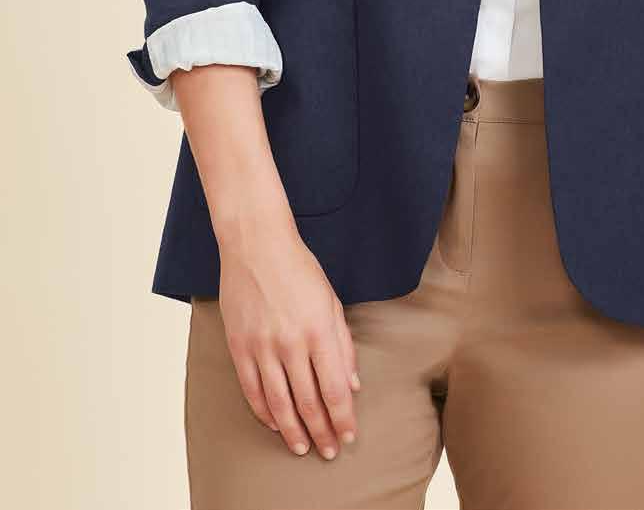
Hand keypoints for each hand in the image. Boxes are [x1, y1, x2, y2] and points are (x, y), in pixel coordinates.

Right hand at [217, 219, 361, 461]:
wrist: (256, 245)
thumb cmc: (299, 269)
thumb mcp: (331, 301)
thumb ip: (343, 344)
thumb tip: (353, 384)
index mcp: (318, 329)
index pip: (334, 388)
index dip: (343, 417)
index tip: (349, 436)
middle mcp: (291, 342)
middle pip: (309, 401)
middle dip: (322, 431)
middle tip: (329, 451)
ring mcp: (262, 346)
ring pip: (279, 402)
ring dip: (292, 430)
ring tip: (302, 447)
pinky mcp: (239, 346)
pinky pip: (251, 390)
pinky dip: (263, 412)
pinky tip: (274, 424)